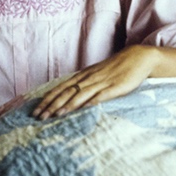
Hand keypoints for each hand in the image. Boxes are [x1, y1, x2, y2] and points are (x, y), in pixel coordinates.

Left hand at [31, 45, 175, 118]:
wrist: (140, 57)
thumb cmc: (119, 68)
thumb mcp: (99, 74)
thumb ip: (86, 84)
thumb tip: (71, 96)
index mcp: (84, 75)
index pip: (61, 88)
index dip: (47, 99)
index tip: (35, 110)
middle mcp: (89, 78)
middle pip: (65, 92)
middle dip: (50, 105)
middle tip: (37, 117)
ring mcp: (102, 82)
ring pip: (78, 95)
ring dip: (64, 106)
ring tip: (52, 116)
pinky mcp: (114, 87)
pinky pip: (98, 96)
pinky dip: (87, 103)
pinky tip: (79, 109)